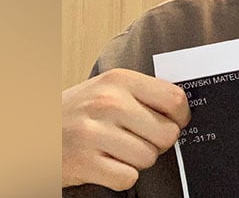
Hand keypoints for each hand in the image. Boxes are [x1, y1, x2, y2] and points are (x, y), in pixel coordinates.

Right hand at [62, 68, 190, 189]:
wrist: (35, 130)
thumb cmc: (81, 110)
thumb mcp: (110, 88)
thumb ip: (144, 93)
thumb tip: (183, 109)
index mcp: (120, 80)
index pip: (174, 99)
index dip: (181, 116)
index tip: (175, 121)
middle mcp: (107, 103)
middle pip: (167, 133)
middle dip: (159, 142)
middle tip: (142, 139)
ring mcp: (93, 133)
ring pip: (149, 158)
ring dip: (139, 160)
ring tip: (119, 150)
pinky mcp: (84, 162)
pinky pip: (128, 178)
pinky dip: (122, 176)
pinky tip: (108, 163)